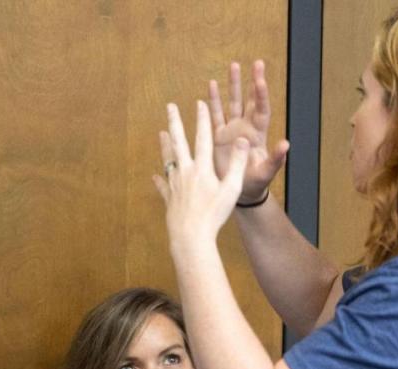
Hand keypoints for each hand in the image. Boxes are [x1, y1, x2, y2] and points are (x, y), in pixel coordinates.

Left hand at [153, 101, 249, 245]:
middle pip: (179, 142)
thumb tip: (242, 140)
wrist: (191, 236)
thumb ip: (236, 164)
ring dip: (165, 145)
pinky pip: (163, 186)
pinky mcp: (169, 199)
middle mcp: (185, 173)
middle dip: (175, 122)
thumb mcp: (231, 189)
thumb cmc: (214, 214)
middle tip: (170, 107)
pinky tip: (155, 176)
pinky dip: (160, 180)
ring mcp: (175, 185)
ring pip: (168, 160)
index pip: (203, 138)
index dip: (202, 119)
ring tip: (161, 133)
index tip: (200, 103)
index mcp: (202, 169)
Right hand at [209, 60, 289, 201]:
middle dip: (251, 81)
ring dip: (232, 86)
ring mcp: (231, 131)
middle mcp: (245, 128)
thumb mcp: (266, 173)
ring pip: (231, 103)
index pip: (261, 110)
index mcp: (258, 135)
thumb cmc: (255, 184)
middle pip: (249, 100)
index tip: (260, 79)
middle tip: (255, 63)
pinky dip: (212, 101)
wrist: (238, 193)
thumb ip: (276, 159)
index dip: (261, 95)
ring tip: (232, 66)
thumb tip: (286, 144)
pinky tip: (211, 86)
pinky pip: (214, 115)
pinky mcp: (218, 137)